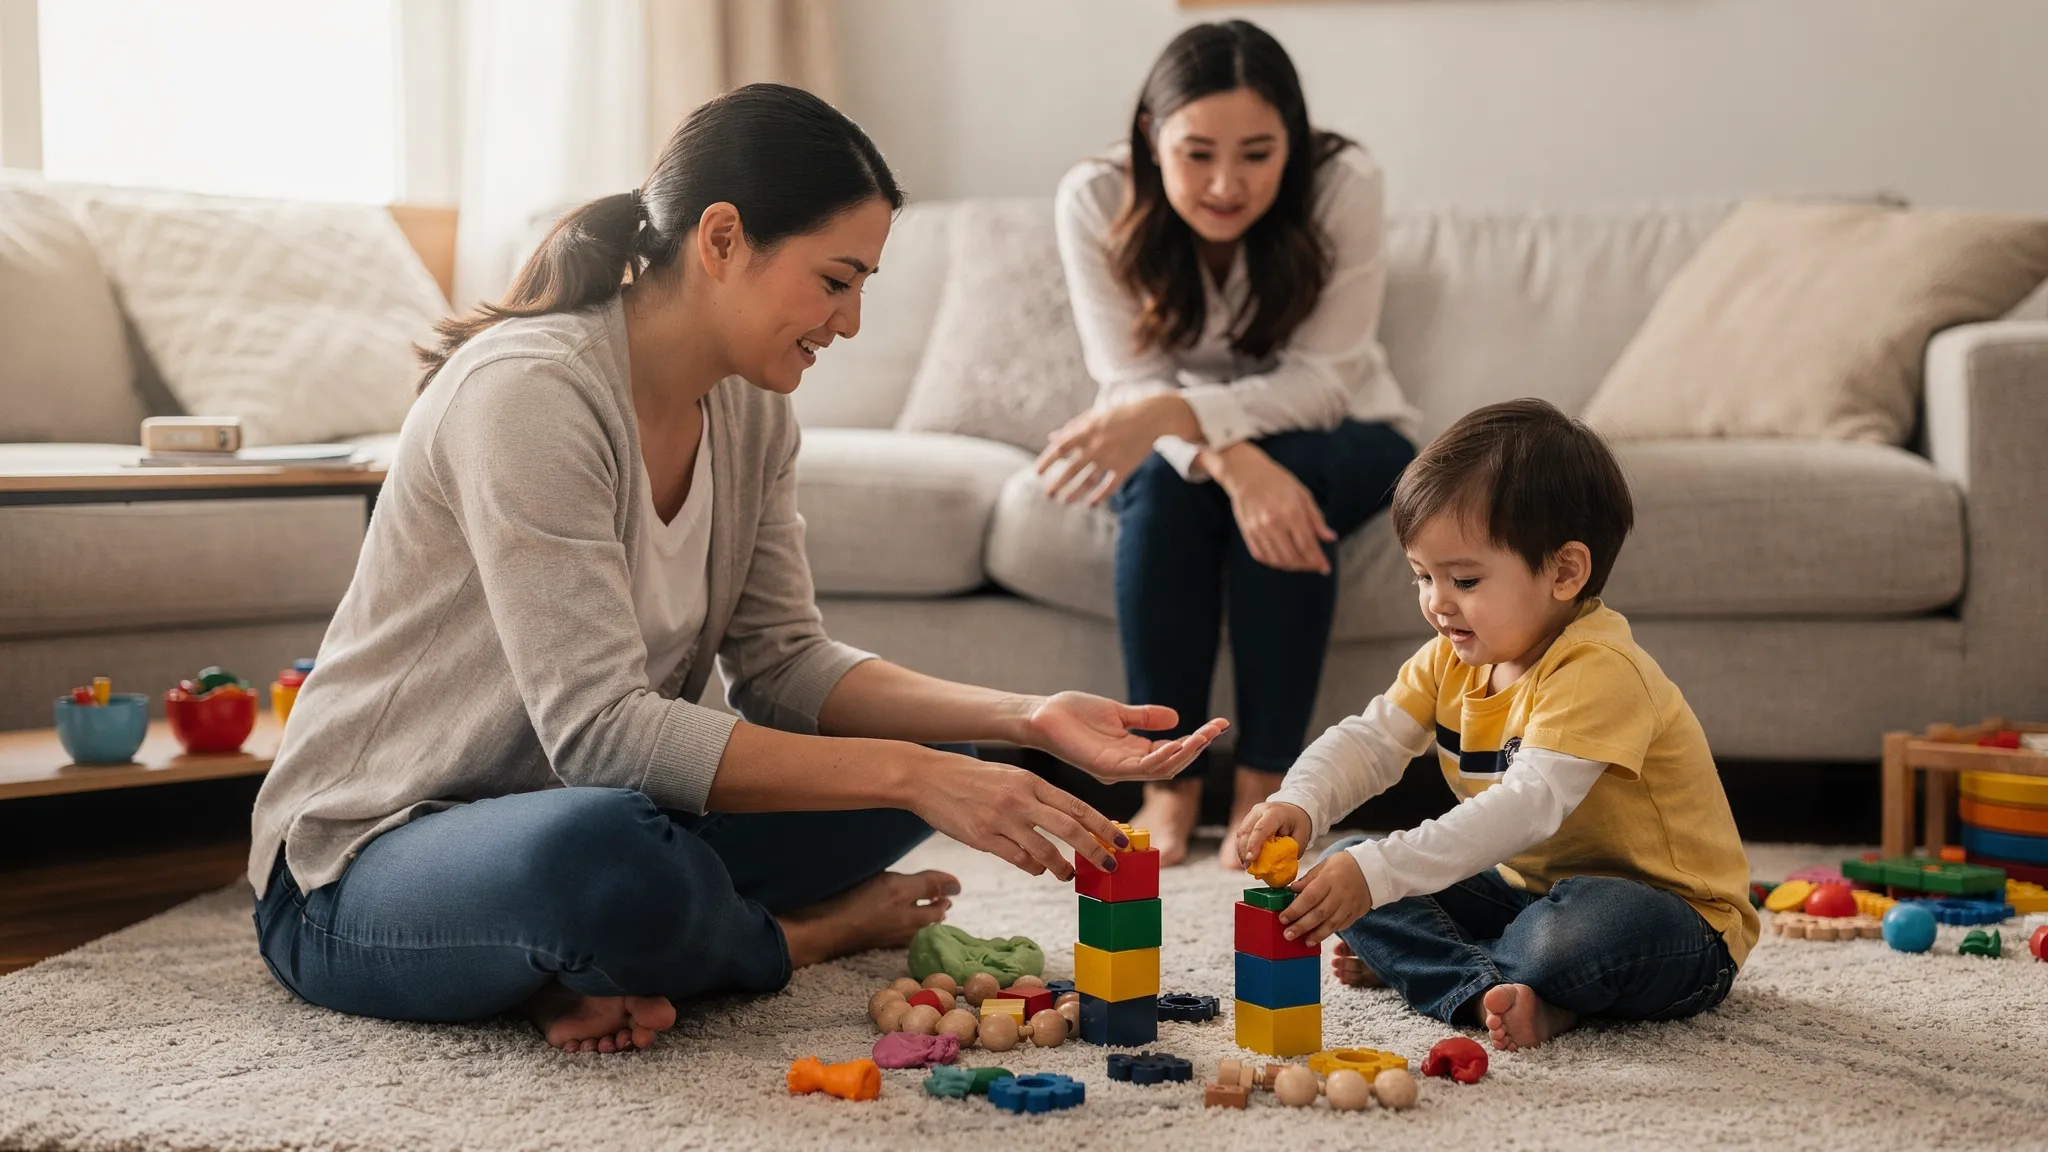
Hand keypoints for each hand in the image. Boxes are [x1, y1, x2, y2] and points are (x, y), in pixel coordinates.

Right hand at [911, 747, 1132, 879]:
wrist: (929, 778)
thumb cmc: (973, 778)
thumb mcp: (1011, 777)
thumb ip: (1037, 796)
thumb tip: (1067, 821)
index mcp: (1031, 781)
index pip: (1076, 805)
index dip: (1102, 825)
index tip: (1121, 841)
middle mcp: (1020, 799)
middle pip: (1068, 829)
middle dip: (1094, 850)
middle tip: (1109, 866)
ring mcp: (1001, 820)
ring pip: (1044, 850)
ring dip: (1062, 867)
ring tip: (1069, 875)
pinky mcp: (983, 838)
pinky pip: (1017, 859)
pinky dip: (1033, 867)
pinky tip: (1038, 869)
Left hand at [1021, 691, 1228, 783]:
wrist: (1042, 715)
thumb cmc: (1073, 714)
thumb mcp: (1117, 713)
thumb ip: (1145, 718)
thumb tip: (1177, 717)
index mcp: (1133, 753)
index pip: (1172, 752)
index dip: (1197, 740)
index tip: (1219, 724)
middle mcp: (1128, 766)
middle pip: (1173, 763)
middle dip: (1198, 747)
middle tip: (1218, 728)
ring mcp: (1117, 769)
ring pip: (1161, 768)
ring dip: (1185, 752)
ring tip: (1205, 735)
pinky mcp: (1105, 767)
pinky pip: (1140, 768)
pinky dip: (1161, 757)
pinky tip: (1176, 742)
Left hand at [1036, 396, 1188, 505]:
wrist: (1151, 417)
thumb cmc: (1118, 415)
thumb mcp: (1093, 416)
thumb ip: (1071, 428)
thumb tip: (1051, 439)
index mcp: (1086, 431)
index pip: (1060, 448)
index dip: (1047, 461)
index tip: (1037, 472)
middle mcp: (1096, 446)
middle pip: (1071, 469)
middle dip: (1058, 484)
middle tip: (1048, 494)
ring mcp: (1110, 458)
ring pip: (1088, 481)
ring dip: (1075, 493)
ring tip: (1065, 500)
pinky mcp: (1124, 468)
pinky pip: (1109, 487)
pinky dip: (1099, 497)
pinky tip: (1090, 504)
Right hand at [1212, 445, 1334, 573]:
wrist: (1245, 474)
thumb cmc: (1276, 481)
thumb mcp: (1302, 494)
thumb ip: (1316, 519)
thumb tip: (1330, 538)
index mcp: (1291, 512)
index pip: (1307, 545)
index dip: (1318, 559)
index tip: (1325, 567)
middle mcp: (1274, 523)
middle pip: (1293, 556)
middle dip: (1307, 565)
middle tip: (1314, 565)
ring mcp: (1258, 529)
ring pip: (1277, 560)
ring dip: (1291, 566)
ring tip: (1300, 563)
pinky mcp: (1248, 533)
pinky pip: (1262, 556)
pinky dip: (1274, 562)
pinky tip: (1283, 559)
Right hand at [1233, 800, 1313, 869]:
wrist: (1294, 810)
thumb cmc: (1298, 823)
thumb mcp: (1301, 838)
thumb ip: (1289, 852)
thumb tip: (1277, 868)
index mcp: (1275, 813)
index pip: (1261, 829)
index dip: (1254, 844)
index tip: (1251, 859)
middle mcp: (1260, 811)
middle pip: (1246, 831)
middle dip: (1245, 851)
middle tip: (1249, 867)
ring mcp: (1252, 814)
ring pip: (1240, 834)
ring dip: (1241, 851)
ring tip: (1248, 866)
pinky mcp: (1248, 820)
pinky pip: (1241, 835)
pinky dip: (1242, 848)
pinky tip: (1246, 859)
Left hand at [1278, 851, 1372, 946]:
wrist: (1372, 869)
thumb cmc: (1344, 865)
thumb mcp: (1324, 865)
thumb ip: (1308, 879)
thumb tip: (1292, 889)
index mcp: (1328, 879)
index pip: (1309, 897)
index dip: (1295, 910)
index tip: (1283, 918)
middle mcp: (1339, 894)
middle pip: (1318, 914)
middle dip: (1302, 926)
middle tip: (1288, 934)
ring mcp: (1348, 906)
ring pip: (1331, 924)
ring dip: (1316, 935)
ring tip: (1304, 942)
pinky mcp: (1355, 913)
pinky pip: (1341, 925)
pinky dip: (1330, 932)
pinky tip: (1320, 937)